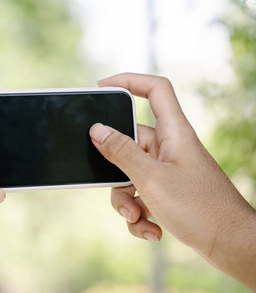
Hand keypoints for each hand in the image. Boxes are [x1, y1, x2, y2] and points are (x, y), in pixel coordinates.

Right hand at [89, 73, 255, 289]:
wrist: (231, 245)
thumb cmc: (200, 209)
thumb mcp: (151, 179)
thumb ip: (121, 152)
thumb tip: (97, 130)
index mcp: (173, 133)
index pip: (155, 90)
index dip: (129, 81)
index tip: (102, 87)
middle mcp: (170, 147)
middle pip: (129, 142)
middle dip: (116, 171)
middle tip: (117, 187)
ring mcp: (168, 170)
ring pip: (130, 174)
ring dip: (126, 200)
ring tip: (136, 217)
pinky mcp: (168, 191)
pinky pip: (140, 195)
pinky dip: (139, 213)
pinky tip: (151, 230)